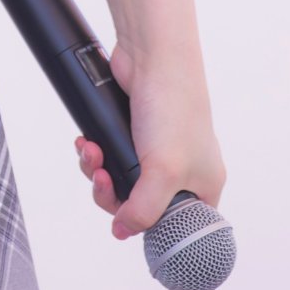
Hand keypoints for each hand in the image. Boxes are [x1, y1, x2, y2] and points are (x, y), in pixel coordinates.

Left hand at [73, 38, 225, 241]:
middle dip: (111, 192)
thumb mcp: (162, 172)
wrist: (152, 57)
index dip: (149, 228)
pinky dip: (94, 151)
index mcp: (203, 186)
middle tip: (101, 176)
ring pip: (119, 178)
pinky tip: (86, 142)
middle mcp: (182, 170)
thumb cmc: (172, 110)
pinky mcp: (131, 130)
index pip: (178, 226)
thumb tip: (122, 232)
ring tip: (90, 151)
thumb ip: (143, 210)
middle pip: (139, 203)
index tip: (128, 220)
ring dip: (96, 169)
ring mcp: (156, 149)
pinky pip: (108, 154)